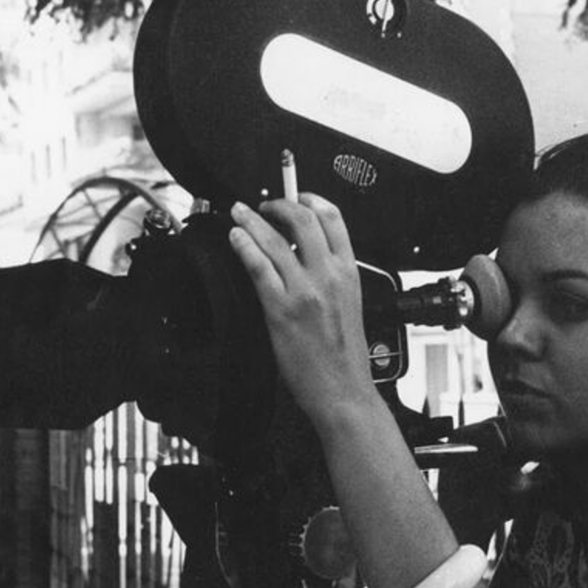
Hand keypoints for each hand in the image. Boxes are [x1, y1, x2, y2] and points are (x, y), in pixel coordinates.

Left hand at [228, 194, 377, 422]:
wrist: (345, 391)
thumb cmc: (347, 357)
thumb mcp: (351, 305)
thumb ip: (334, 278)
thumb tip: (309, 257)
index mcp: (350, 273)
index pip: (334, 219)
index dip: (311, 199)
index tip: (298, 196)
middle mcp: (329, 276)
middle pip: (303, 219)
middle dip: (279, 203)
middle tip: (264, 205)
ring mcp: (304, 291)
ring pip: (275, 239)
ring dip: (252, 219)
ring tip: (240, 213)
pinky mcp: (281, 309)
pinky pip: (258, 266)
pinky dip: (244, 246)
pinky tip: (236, 239)